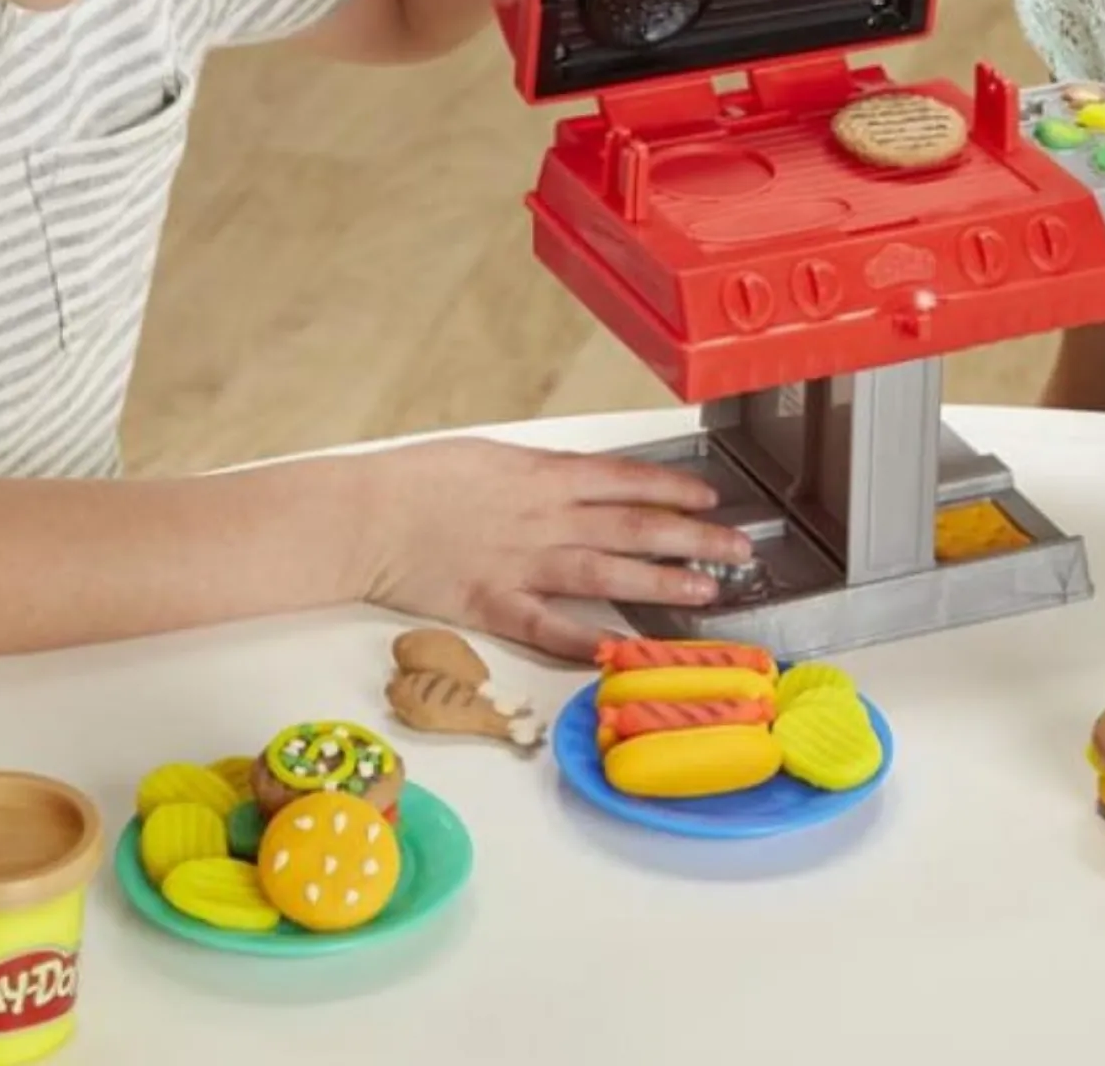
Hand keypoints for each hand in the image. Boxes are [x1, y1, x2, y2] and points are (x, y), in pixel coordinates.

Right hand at [360, 436, 753, 661]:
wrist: (367, 513)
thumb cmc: (417, 478)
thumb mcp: (486, 455)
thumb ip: (537, 473)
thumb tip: (578, 480)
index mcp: (540, 476)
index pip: (624, 480)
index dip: (672, 489)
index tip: (708, 498)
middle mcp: (544, 519)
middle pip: (632, 526)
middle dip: (691, 536)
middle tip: (738, 547)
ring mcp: (523, 564)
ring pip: (608, 574)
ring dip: (662, 582)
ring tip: (706, 590)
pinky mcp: (496, 604)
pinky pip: (552, 627)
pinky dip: (590, 640)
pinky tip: (626, 650)